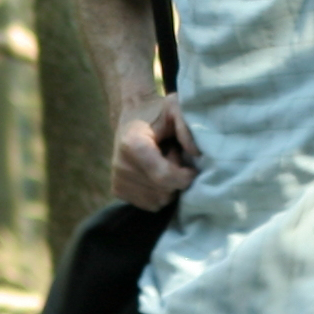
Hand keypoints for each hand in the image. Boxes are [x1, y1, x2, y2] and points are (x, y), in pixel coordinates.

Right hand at [112, 96, 199, 210]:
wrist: (131, 116)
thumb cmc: (157, 113)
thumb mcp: (175, 110)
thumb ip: (187, 128)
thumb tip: (196, 154)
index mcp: (133, 145)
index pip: (164, 177)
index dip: (185, 177)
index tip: (192, 168)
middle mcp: (121, 166)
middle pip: (164, 192)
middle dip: (176, 179)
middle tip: (173, 157)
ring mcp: (117, 180)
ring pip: (159, 201)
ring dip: (168, 186)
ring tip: (163, 164)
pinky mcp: (118, 191)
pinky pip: (150, 204)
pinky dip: (159, 193)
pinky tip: (155, 174)